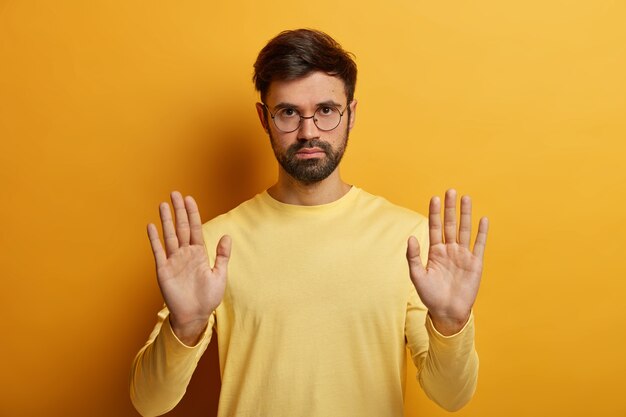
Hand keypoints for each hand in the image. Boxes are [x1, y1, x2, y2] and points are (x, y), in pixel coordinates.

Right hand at [147, 191, 230, 344]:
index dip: (192, 213)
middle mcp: (185, 254)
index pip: (195, 228)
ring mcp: (173, 261)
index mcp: (199, 254)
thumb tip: (226, 236)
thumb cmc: (208, 298)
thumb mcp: (219, 275)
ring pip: (169, 236)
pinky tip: (151, 226)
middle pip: (181, 227)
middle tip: (175, 193)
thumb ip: (222, 256)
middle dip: (178, 211)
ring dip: (166, 220)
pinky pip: (158, 252)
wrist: (195, 315)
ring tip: (163, 204)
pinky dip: (154, 239)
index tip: (189, 199)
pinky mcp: (163, 270)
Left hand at [406, 189, 487, 335]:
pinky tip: (483, 219)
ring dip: (465, 215)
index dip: (435, 213)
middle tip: (450, 191)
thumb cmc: (430, 296)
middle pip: (450, 224)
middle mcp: (449, 250)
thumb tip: (411, 237)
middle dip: (450, 208)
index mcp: (435, 252)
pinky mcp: (475, 263)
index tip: (434, 198)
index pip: (435, 227)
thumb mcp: (417, 276)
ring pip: (464, 230)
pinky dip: (482, 232)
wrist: (447, 312)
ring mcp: (463, 255)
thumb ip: (413, 257)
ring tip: (466, 198)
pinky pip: (479, 245)